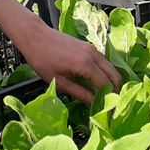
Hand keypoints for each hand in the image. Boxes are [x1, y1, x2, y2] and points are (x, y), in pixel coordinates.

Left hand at [0, 0, 122, 104]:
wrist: (35, 36)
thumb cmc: (42, 59)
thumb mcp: (59, 81)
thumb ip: (79, 93)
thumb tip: (94, 105)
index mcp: (86, 64)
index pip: (107, 86)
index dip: (109, 100)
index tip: (109, 113)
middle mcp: (94, 55)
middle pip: (115, 76)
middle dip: (115, 91)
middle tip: (108, 105)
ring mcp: (92, 48)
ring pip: (110, 68)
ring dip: (111, 82)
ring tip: (103, 96)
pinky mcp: (89, 46)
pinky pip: (103, 61)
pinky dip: (105, 72)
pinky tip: (96, 82)